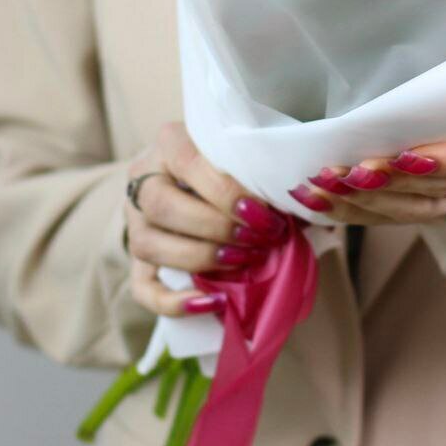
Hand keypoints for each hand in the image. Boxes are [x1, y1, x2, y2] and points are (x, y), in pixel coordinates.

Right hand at [124, 122, 292, 317]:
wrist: (190, 182)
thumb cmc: (228, 166)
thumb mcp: (242, 158)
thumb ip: (267, 174)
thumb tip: (312, 201)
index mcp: (170, 142)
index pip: (188, 161)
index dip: (226, 192)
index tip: (264, 213)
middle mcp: (143, 179)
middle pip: (161, 204)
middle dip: (215, 226)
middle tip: (259, 238)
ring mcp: (134, 221)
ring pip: (148, 244)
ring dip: (200, 258)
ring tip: (243, 262)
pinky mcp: (134, 260)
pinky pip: (142, 288)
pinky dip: (175, 302)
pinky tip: (213, 302)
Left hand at [290, 59, 445, 225]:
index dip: (444, 160)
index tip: (404, 154)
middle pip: (435, 189)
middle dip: (387, 184)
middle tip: (344, 171)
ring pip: (407, 209)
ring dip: (361, 201)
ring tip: (321, 184)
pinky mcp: (422, 208)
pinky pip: (386, 216)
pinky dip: (349, 211)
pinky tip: (314, 203)